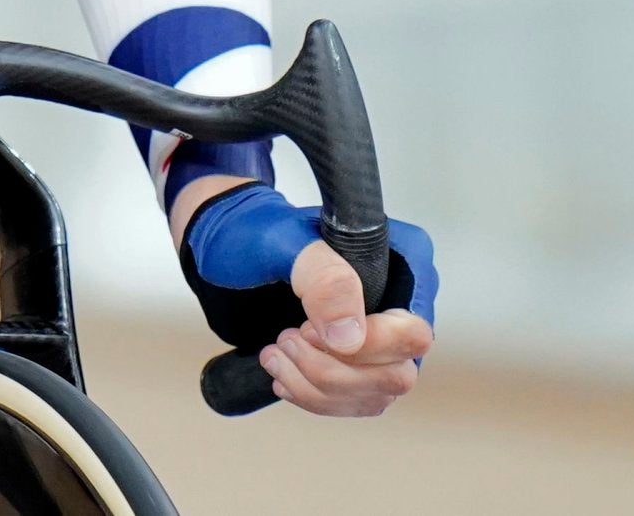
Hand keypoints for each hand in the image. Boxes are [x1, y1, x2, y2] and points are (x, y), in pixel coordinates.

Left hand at [176, 180, 436, 418]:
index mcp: (403, 263)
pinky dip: (311, 397)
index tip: (307, 328)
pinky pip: (351, 403)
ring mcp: (381, 340)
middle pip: (397, 374)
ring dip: (316, 387)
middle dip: (333, 370)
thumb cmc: (254, 230)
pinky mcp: (355, 365)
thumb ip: (323, 281)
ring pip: (374, 396)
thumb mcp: (283, 242)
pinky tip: (280, 374)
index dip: (365, 346)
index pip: (412, 332)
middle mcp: (401, 306)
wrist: (221, 244)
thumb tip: (352, 340)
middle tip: (286, 339)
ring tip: (273, 352)